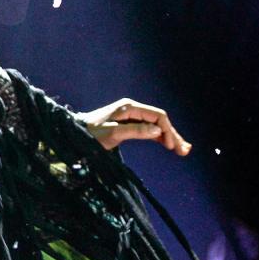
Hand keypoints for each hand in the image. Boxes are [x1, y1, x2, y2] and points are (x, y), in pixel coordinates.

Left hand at [74, 98, 191, 155]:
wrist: (73, 133)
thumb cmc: (90, 134)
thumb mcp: (112, 133)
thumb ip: (135, 131)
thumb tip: (158, 132)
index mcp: (129, 108)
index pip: (157, 116)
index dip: (168, 131)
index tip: (171, 147)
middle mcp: (132, 109)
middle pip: (159, 120)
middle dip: (172, 135)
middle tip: (185, 151)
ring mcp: (131, 116)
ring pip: (156, 125)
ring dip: (168, 137)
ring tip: (182, 151)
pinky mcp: (129, 124)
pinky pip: (148, 129)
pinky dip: (159, 138)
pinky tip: (168, 145)